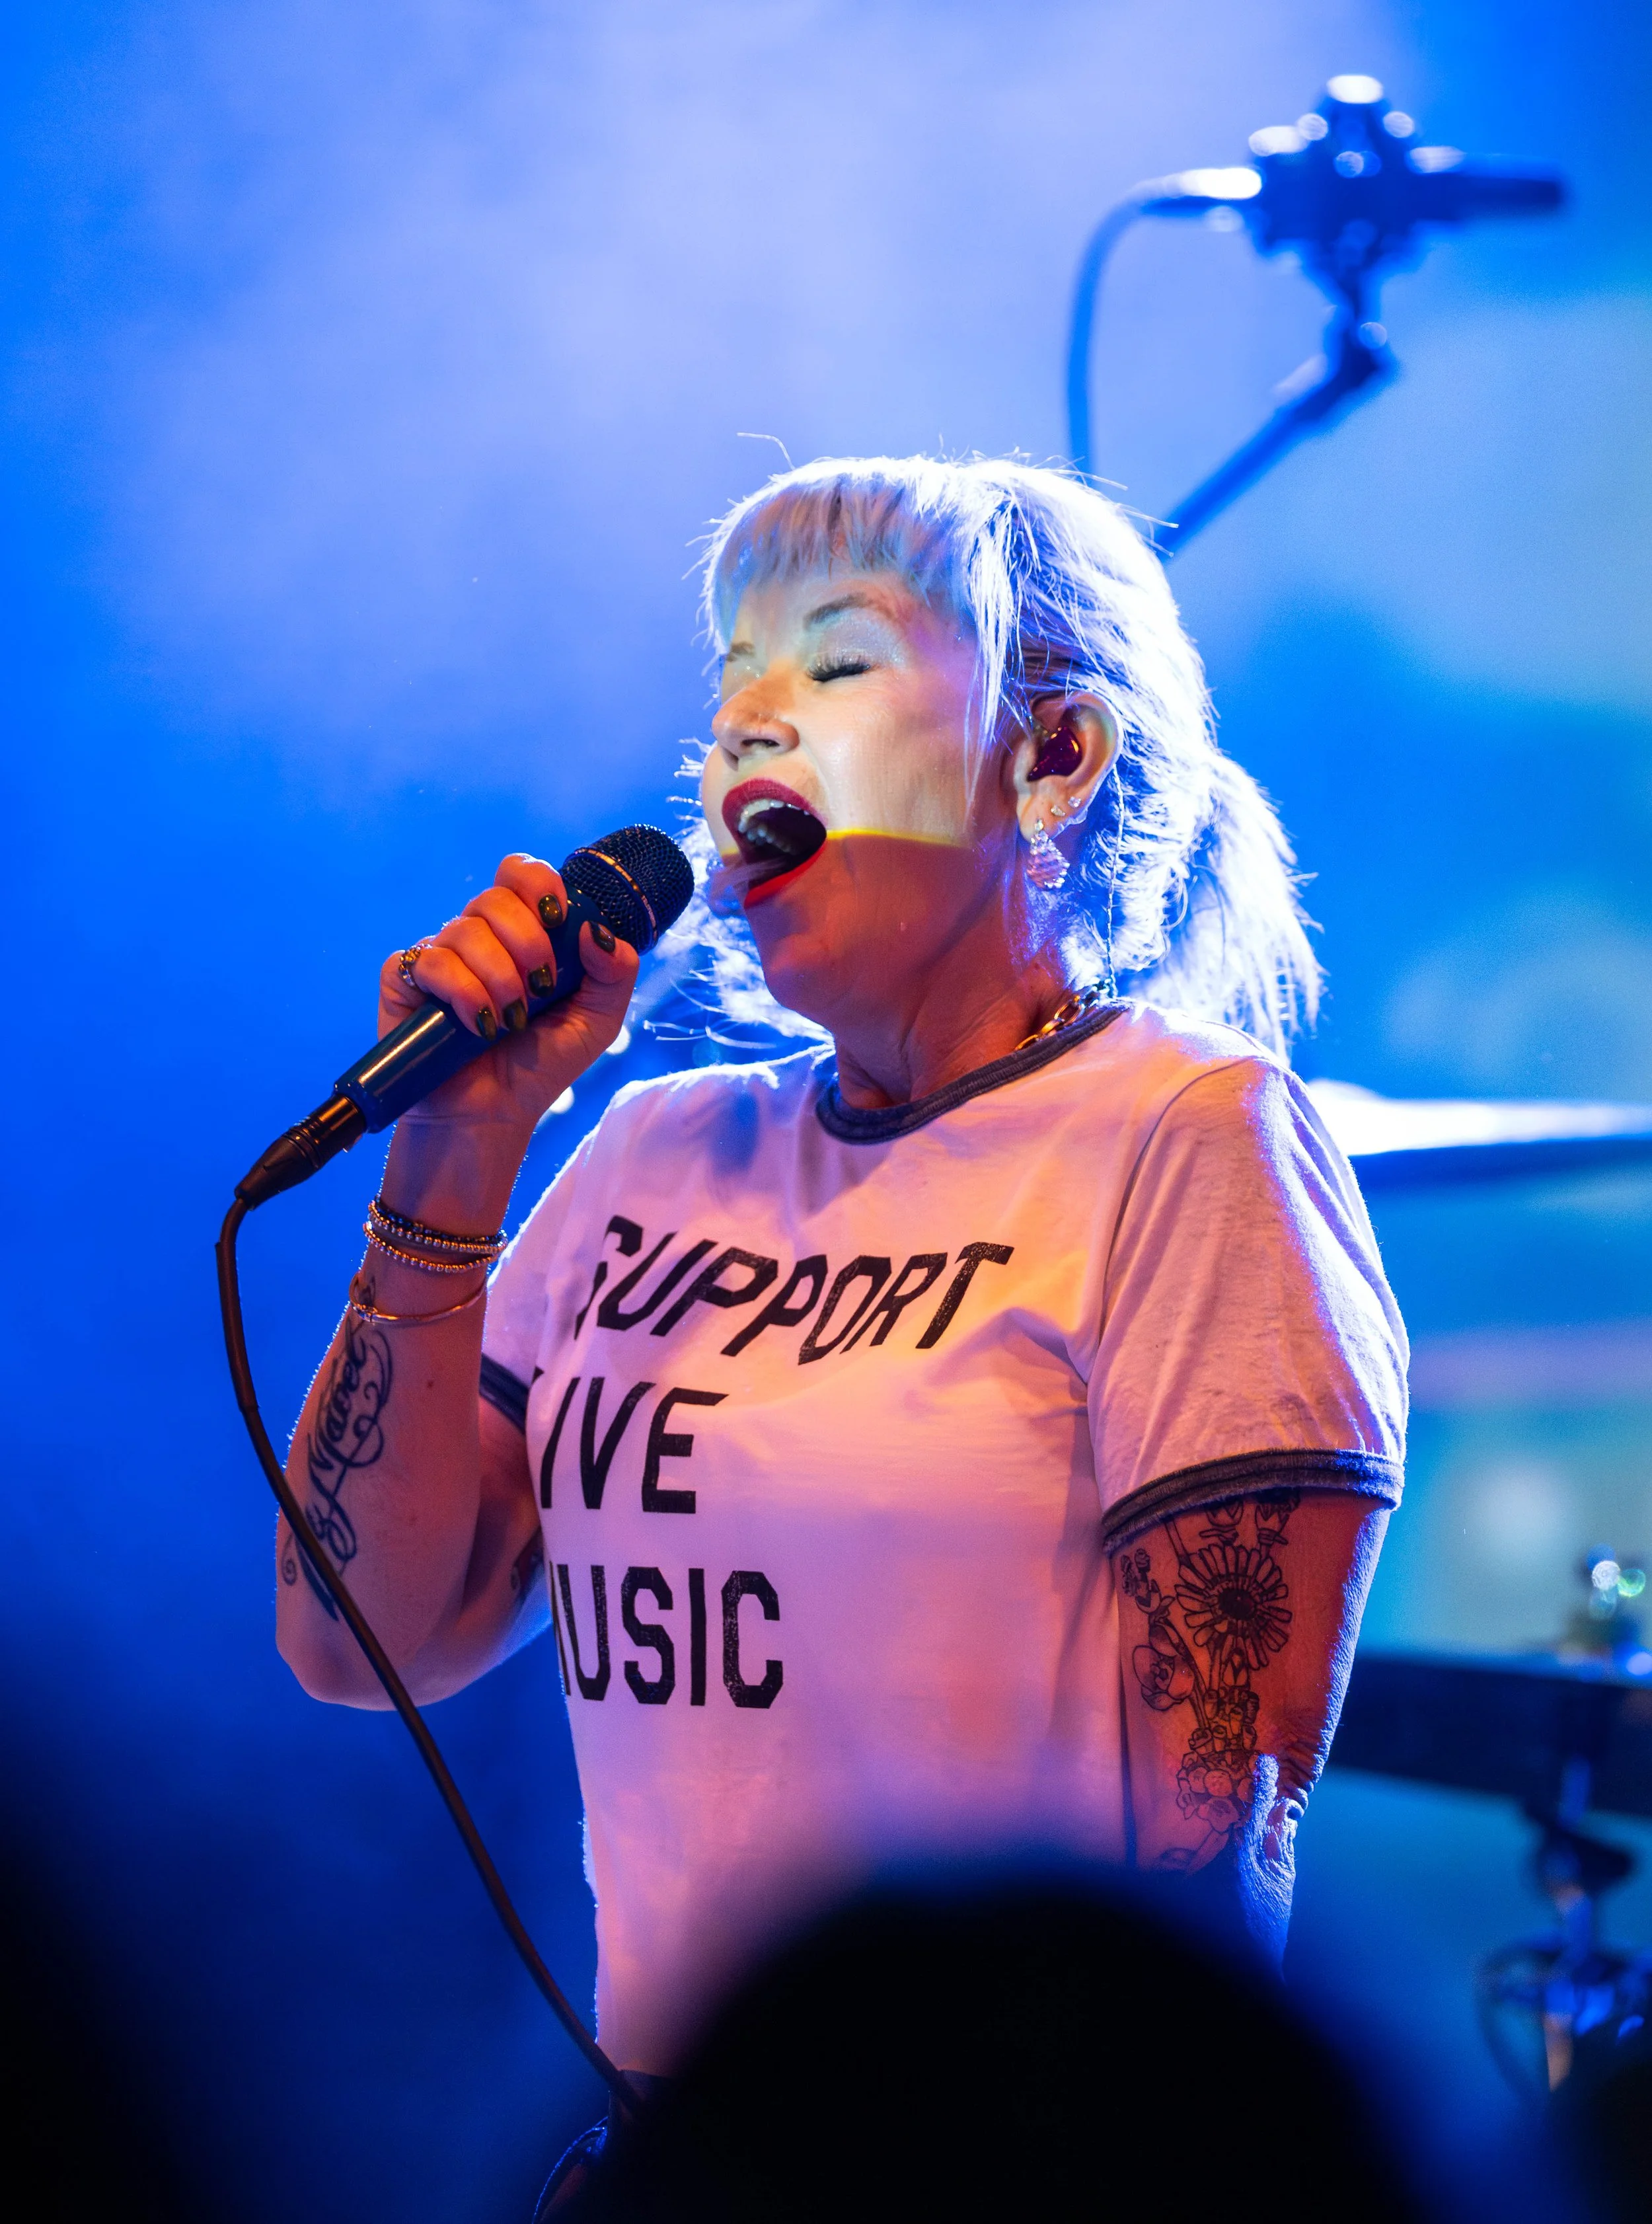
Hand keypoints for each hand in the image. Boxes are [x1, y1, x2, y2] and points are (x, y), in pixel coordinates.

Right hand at [377, 853, 639, 1136]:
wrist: (492, 1114)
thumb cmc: (539, 1068)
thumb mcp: (596, 1022)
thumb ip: (614, 973)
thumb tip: (597, 930)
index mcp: (521, 933)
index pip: (520, 874)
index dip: (538, 883)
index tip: (558, 919)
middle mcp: (477, 936)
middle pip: (496, 897)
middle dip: (528, 943)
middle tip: (540, 988)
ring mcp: (439, 955)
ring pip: (466, 930)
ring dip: (500, 979)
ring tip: (509, 1021)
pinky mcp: (405, 979)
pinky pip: (432, 961)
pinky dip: (463, 994)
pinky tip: (476, 1025)